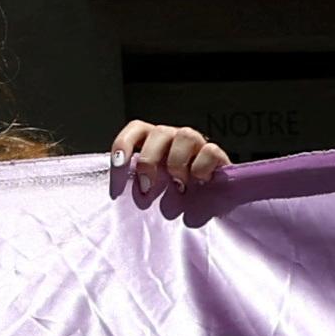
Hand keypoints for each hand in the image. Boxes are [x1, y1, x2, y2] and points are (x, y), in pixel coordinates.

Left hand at [110, 119, 228, 204]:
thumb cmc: (172, 197)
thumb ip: (135, 184)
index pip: (137, 129)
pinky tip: (199, 183)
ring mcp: (197, 144)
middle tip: (147, 187)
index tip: (119, 165)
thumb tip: (117, 192)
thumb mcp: (149, 189)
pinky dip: (201, 168)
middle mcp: (174, 138)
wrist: (206, 205)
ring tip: (177, 186)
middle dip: (149, 160)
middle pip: (159, 132)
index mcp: (154, 143)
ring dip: (176, 163)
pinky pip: (209, 151)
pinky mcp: (217, 155)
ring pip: (185, 135)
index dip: (124, 143)